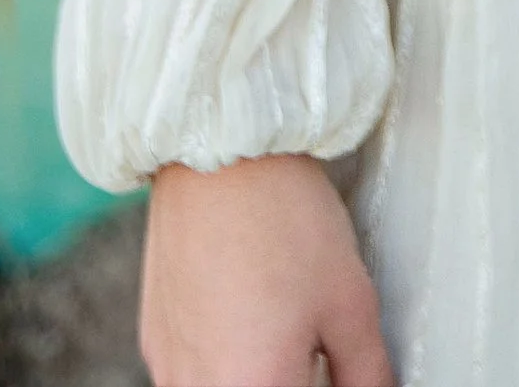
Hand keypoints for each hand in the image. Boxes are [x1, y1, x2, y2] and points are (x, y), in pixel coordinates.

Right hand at [140, 154, 394, 386]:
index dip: (322, 385)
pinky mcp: (153, 338)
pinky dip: (221, 365)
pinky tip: (247, 320)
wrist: (221, 153)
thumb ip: (366, 372)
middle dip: (287, 380)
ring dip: (252, 376)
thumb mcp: (350, 302)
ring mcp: (169, 367)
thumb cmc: (286, 220)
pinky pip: (189, 376)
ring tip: (279, 333)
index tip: (334, 371)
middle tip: (313, 354)